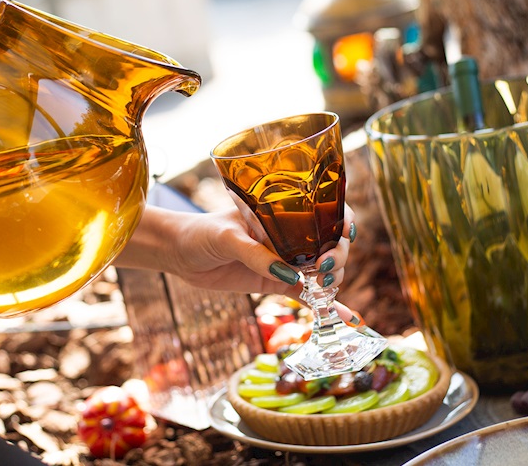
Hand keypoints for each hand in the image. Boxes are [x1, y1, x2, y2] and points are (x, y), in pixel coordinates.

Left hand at [115, 204, 356, 302]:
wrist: (180, 254)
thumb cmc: (202, 232)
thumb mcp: (228, 237)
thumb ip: (256, 254)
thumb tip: (290, 274)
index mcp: (284, 212)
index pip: (325, 210)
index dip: (343, 220)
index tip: (346, 233)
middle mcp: (291, 235)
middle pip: (331, 243)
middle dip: (337, 255)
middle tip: (324, 267)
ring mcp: (287, 260)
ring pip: (324, 270)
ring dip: (334, 278)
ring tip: (324, 287)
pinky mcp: (277, 283)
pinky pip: (308, 294)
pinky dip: (327, 305)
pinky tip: (347, 318)